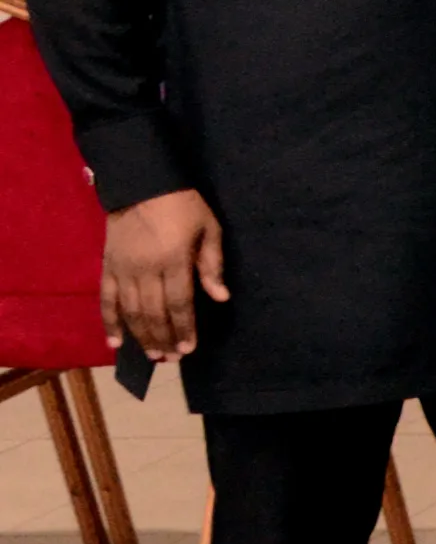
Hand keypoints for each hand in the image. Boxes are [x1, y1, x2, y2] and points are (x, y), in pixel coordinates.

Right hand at [102, 187, 225, 361]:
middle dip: (164, 338)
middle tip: (171, 359)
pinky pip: (106, 299)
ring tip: (152, 355)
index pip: (179, 303)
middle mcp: (146, 269)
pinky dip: (110, 322)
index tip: (189, 348)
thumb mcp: (209, 228)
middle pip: (154, 312)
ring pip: (131, 311)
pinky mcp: (107, 266)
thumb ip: (212, 264)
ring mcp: (123, 269)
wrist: (141, 184)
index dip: (184, 328)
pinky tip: (116, 343)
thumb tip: (221, 297)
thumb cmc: (183, 205)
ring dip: (141, 336)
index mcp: (174, 260)